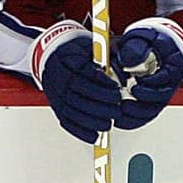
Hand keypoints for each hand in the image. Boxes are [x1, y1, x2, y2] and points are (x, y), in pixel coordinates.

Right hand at [31, 22, 121, 143]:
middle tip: (117, 110)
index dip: (101, 83)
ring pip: (72, 111)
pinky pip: (65, 121)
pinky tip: (94, 136)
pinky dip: (80, 131)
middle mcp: (60, 79)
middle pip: (78, 95)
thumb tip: (128, 65)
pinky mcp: (57, 107)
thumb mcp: (93, 45)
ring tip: (108, 124)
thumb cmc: (78, 51)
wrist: (53, 56)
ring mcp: (57, 95)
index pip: (84, 73)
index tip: (117, 88)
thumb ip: (109, 54)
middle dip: (99, 105)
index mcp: (69, 60)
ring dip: (91, 120)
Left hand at [112, 19, 182, 128]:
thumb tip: (128, 61)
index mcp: (173, 64)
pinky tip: (120, 118)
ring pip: (153, 110)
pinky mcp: (151, 100)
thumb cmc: (149, 40)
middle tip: (124, 104)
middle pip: (161, 99)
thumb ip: (136, 46)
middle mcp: (170, 82)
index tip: (136, 83)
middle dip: (142, 104)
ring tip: (120, 112)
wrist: (152, 44)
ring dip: (136, 115)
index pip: (166, 78)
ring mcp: (161, 92)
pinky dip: (133, 120)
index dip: (151, 83)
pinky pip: (145, 115)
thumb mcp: (143, 36)